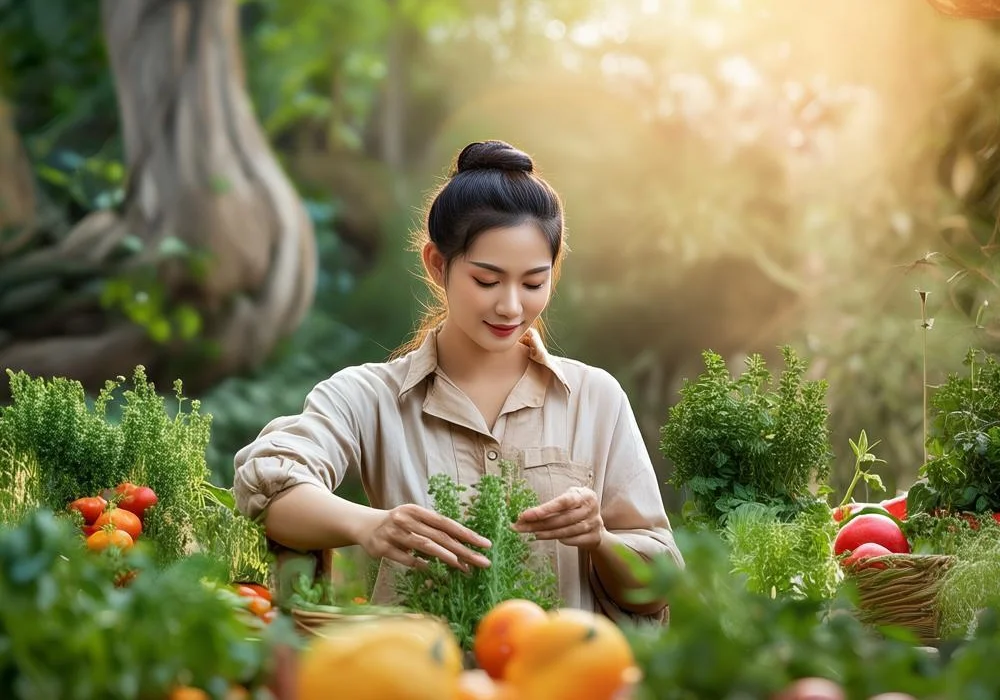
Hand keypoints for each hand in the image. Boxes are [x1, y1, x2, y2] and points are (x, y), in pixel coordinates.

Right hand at [361, 503, 491, 571]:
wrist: (364, 525)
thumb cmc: (398, 523)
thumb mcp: (415, 519)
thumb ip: (433, 529)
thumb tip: (462, 545)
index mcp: (417, 511)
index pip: (447, 523)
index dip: (467, 534)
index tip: (485, 544)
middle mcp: (406, 519)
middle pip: (440, 536)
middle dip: (464, 549)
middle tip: (483, 561)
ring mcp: (394, 533)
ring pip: (425, 546)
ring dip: (446, 557)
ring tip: (463, 567)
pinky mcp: (383, 548)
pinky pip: (406, 559)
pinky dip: (420, 564)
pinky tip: (432, 570)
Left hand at [513, 486, 604, 550]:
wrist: (598, 525)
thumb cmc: (578, 507)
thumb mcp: (570, 498)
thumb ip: (555, 503)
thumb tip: (527, 514)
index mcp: (584, 495)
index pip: (562, 502)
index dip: (545, 509)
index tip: (527, 515)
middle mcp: (591, 508)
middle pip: (562, 519)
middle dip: (539, 523)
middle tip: (521, 526)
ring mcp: (594, 524)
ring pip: (566, 531)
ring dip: (546, 533)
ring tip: (532, 532)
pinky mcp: (594, 537)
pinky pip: (572, 540)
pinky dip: (559, 540)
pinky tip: (547, 537)